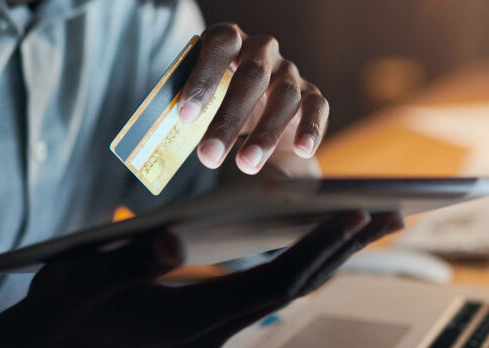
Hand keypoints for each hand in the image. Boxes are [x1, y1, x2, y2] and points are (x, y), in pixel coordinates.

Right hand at [0, 211, 403, 347]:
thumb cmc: (64, 312)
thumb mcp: (84, 282)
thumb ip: (128, 262)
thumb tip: (170, 239)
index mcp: (195, 319)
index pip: (276, 281)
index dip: (319, 248)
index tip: (358, 215)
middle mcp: (216, 329)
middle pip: (296, 286)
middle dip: (345, 249)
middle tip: (393, 214)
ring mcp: (214, 329)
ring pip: (287, 290)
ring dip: (329, 256)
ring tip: (369, 224)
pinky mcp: (206, 322)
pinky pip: (266, 291)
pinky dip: (297, 263)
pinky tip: (310, 242)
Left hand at [179, 23, 328, 174]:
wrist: (256, 108)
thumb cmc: (220, 98)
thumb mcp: (203, 100)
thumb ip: (190, 110)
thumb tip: (172, 136)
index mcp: (231, 40)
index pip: (220, 46)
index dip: (203, 79)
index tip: (185, 115)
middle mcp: (263, 51)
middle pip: (252, 77)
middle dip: (229, 118)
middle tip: (209, 155)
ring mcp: (289, 72)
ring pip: (284, 96)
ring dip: (265, 134)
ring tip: (246, 165)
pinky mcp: (311, 94)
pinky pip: (316, 107)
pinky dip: (310, 128)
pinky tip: (302, 149)